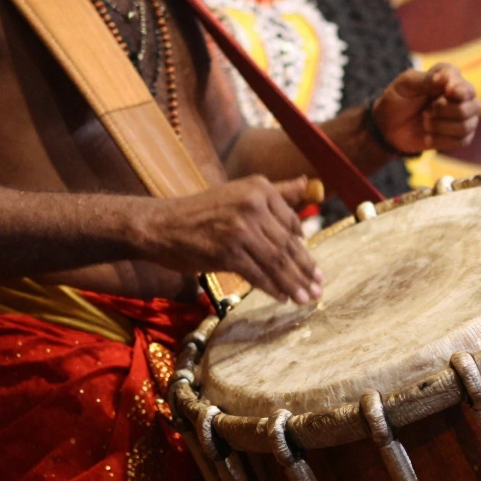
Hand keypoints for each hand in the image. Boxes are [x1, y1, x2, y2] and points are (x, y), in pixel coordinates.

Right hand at [142, 176, 322, 303]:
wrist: (160, 225)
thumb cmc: (201, 211)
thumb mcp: (239, 192)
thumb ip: (276, 191)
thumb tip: (309, 182)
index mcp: (259, 189)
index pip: (291, 222)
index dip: (304, 247)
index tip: (313, 266)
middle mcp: (252, 205)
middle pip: (286, 244)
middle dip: (306, 270)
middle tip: (320, 287)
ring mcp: (240, 230)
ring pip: (276, 262)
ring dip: (294, 284)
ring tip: (307, 298)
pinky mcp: (228, 253)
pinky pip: (258, 275)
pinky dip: (272, 288)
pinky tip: (283, 297)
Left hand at [374, 64, 480, 153]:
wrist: (389, 125)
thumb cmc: (398, 99)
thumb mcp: (406, 84)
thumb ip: (426, 80)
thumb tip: (445, 78)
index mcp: (451, 77)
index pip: (467, 87)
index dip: (459, 93)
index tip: (446, 93)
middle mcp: (462, 95)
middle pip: (473, 107)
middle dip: (446, 111)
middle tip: (426, 111)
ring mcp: (463, 116)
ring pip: (467, 125)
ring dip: (441, 127)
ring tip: (425, 122)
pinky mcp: (459, 136)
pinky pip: (462, 141)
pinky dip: (441, 140)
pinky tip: (427, 136)